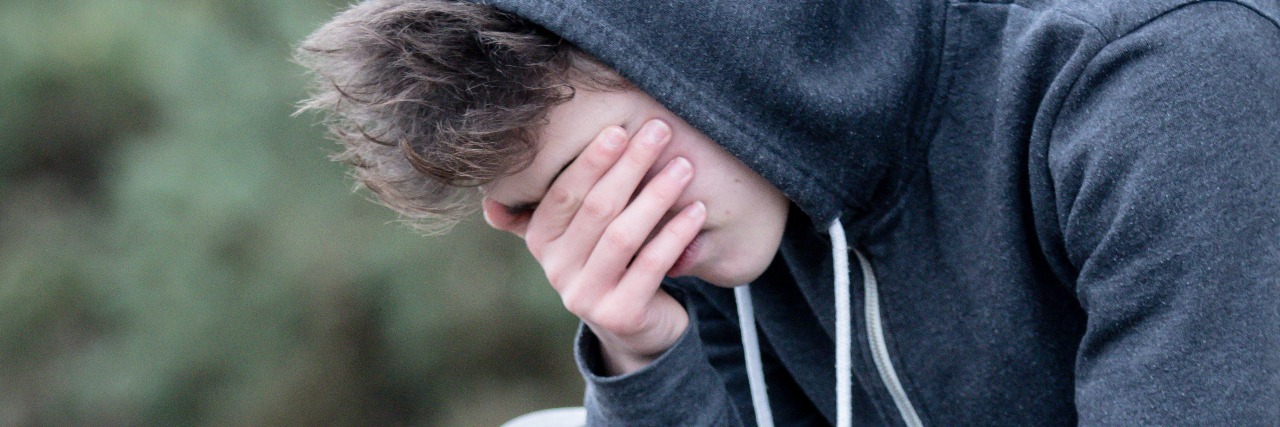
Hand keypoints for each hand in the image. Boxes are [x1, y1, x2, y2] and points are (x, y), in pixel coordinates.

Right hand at [483, 120, 704, 374]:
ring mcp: (586, 296)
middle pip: (596, 209)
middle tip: (660, 131)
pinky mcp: (620, 316)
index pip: (564, 193)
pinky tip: (697, 209)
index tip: (622, 128)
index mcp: (540, 240)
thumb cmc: (611, 262)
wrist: (637, 329)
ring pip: (623, 235)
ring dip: (656, 195)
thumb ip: (547, 210)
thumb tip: (488, 199)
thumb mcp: (576, 236)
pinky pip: (652, 265)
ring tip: (683, 166)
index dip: (592, 160)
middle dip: (630, 165)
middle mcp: (556, 270)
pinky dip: (676, 233)